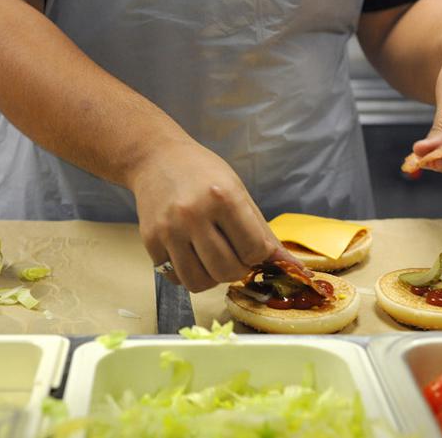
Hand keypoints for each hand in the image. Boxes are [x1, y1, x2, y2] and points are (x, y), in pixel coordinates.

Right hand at [130, 139, 299, 291]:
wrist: (155, 157)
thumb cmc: (202, 172)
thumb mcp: (237, 191)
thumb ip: (262, 231)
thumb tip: (292, 266)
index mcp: (223, 198)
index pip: (254, 250)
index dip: (257, 255)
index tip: (251, 246)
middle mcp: (193, 215)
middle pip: (227, 271)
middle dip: (237, 270)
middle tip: (234, 256)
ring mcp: (168, 230)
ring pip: (198, 283)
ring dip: (212, 278)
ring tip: (212, 260)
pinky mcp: (150, 240)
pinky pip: (175, 278)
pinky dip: (188, 274)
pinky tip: (191, 256)